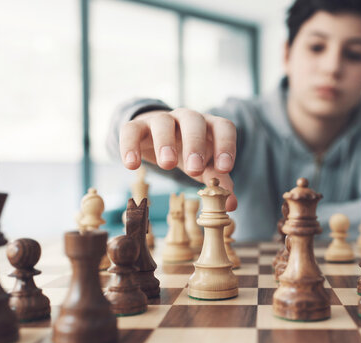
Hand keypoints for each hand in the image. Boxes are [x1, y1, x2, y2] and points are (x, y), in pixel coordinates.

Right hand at [119, 108, 236, 210]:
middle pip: (193, 120)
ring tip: (167, 166)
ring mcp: (161, 119)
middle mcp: (187, 118)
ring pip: (163, 122)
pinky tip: (131, 165)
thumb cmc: (189, 153)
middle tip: (194, 169)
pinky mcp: (137, 126)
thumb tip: (231, 205)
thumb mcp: (205, 167)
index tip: (225, 169)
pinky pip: (131, 130)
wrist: (158, 139)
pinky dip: (130, 146)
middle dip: (195, 144)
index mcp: (209, 126)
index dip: (226, 145)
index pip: (223, 127)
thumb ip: (218, 182)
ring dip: (165, 142)